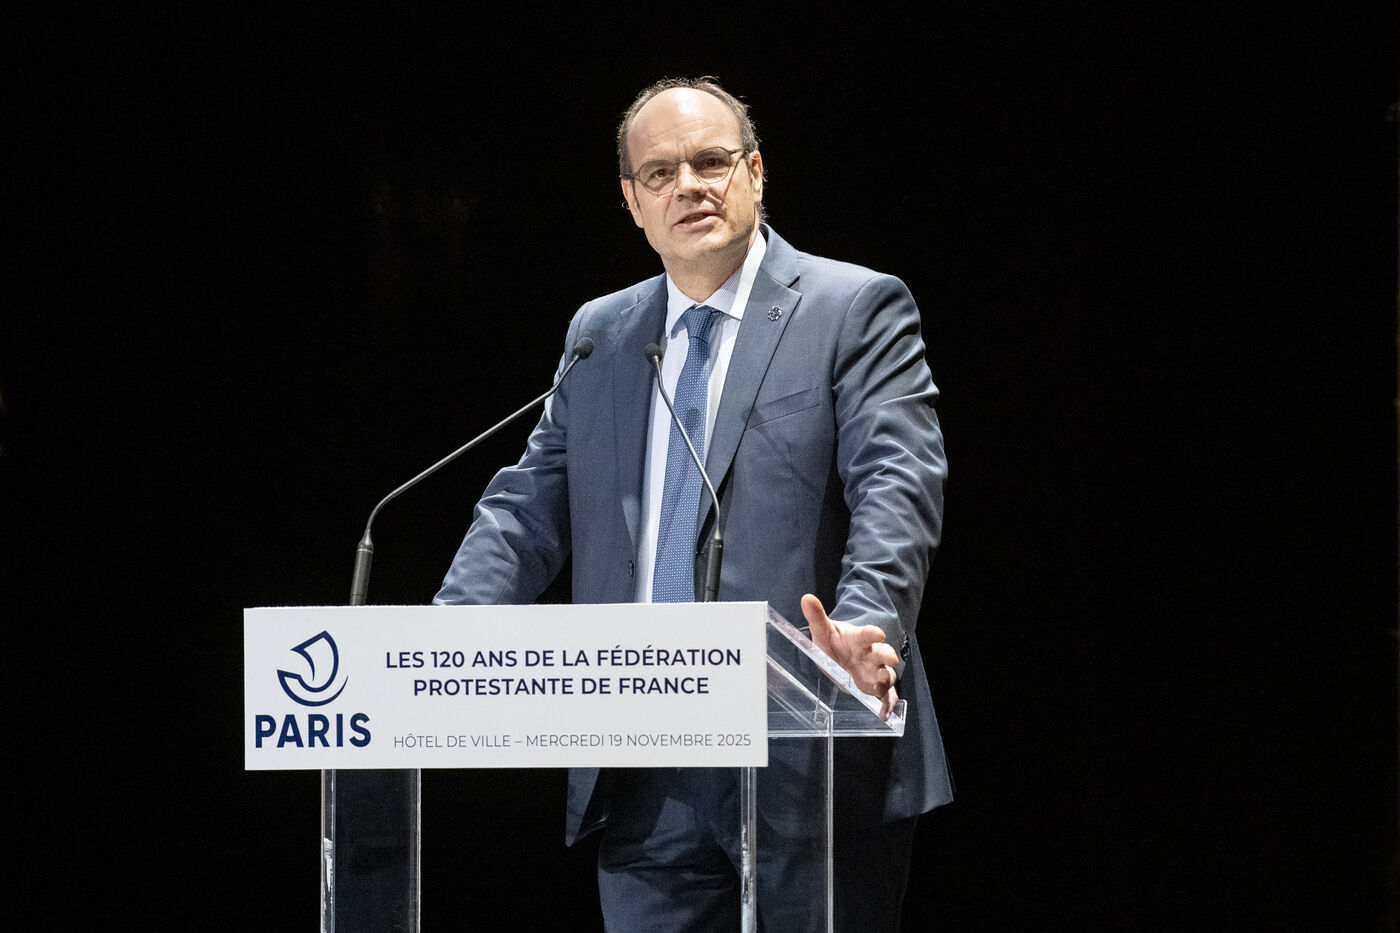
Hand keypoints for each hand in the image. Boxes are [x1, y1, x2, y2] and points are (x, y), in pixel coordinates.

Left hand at [801, 594, 899, 719]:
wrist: (843, 655)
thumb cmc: (836, 643)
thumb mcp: (824, 631)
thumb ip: (817, 617)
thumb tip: (806, 598)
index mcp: (859, 639)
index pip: (868, 634)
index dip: (873, 633)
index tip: (877, 634)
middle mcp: (871, 655)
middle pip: (883, 654)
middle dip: (887, 657)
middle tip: (890, 660)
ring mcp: (876, 671)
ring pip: (888, 675)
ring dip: (887, 680)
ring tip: (881, 687)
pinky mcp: (877, 687)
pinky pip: (887, 696)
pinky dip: (888, 705)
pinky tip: (884, 715)